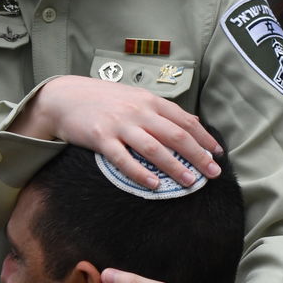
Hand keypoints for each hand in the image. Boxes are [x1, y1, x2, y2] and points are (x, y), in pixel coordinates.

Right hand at [12, 76, 221, 190]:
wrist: (65, 97)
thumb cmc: (103, 100)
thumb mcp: (136, 97)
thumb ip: (162, 111)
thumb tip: (192, 124)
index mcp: (150, 101)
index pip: (185, 120)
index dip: (204, 138)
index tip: (218, 155)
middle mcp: (138, 111)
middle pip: (176, 135)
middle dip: (198, 155)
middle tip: (213, 173)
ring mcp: (120, 125)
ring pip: (154, 148)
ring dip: (175, 166)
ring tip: (190, 182)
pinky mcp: (101, 138)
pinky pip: (124, 159)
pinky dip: (140, 173)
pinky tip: (154, 185)